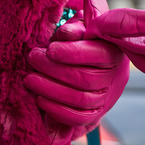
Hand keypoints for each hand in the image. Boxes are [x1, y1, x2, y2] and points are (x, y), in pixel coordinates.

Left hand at [23, 18, 129, 144]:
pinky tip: (39, 99)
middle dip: (54, 69)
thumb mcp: (81, 25)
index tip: (50, 49)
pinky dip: (57, 111)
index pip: (98, 55)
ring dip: (50, 90)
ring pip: (81, 100)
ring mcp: (107, 98)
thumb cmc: (80, 38)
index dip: (72, 53)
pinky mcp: (96, 114)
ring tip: (29, 79)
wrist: (87, 61)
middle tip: (32, 58)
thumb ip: (77, 26)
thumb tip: (68, 33)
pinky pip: (79, 118)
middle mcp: (115, 77)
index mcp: (114, 52)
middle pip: (86, 79)